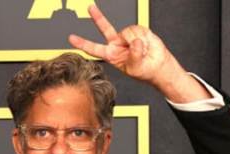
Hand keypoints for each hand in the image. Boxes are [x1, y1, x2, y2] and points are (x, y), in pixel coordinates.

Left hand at [67, 5, 208, 101]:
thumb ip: (134, 54)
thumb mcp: (135, 67)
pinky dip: (144, 37)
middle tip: (90, 8)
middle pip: (105, 28)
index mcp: (111, 55)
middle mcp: (117, 43)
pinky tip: (146, 43)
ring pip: (127, 31)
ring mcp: (127, 36)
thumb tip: (135, 41)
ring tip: (142, 49)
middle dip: (98, 17)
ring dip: (136, 40)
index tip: (71, 38)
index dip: (82, 43)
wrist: (158, 65)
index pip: (94, 49)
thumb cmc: (144, 70)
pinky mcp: (138, 31)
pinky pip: (138, 29)